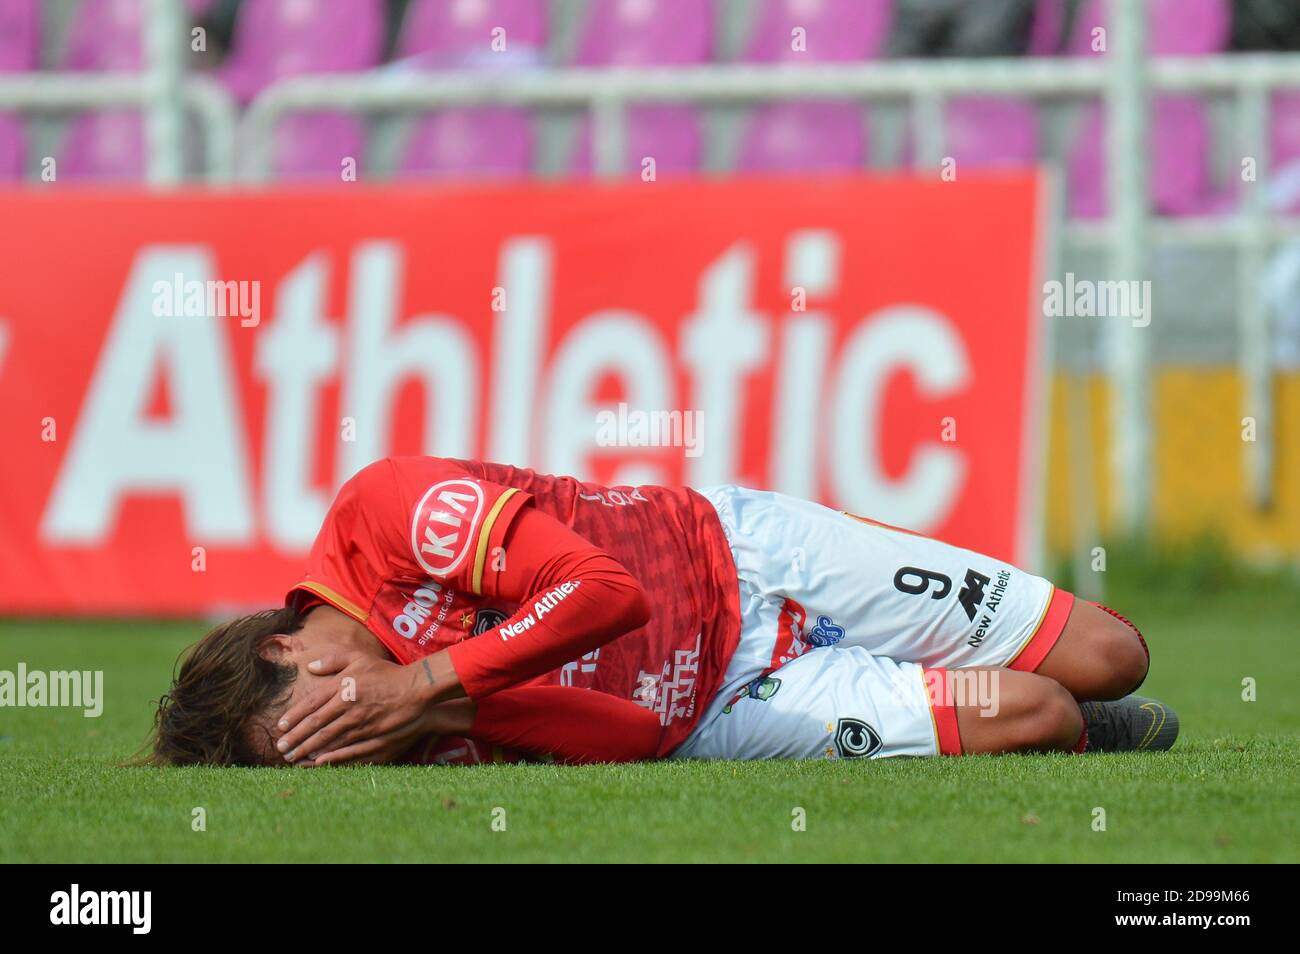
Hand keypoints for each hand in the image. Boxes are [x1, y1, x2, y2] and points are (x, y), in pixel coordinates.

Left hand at [275, 654, 443, 765]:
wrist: (417, 690)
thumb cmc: (387, 673)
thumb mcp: (360, 657)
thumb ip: (334, 659)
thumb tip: (310, 666)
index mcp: (343, 687)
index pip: (311, 705)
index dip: (294, 717)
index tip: (281, 727)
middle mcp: (349, 707)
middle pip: (316, 726)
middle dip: (296, 739)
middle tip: (281, 749)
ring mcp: (361, 725)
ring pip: (328, 741)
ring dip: (308, 750)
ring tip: (293, 758)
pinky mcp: (374, 739)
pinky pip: (348, 751)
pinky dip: (331, 758)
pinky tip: (319, 763)